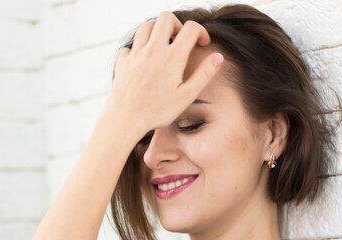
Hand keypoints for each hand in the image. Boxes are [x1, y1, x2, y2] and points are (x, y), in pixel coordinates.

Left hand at [103, 11, 223, 139]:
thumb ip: (204, 74)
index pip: (190, 28)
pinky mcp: (123, 62)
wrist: (125, 120)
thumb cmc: (157, 111)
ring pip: (145, 26)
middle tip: (180, 40)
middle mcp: (153, 50)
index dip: (201, 31)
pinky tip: (142, 61)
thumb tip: (218, 57)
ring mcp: (136, 54)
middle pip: (166, 18)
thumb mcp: (186, 96)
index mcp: (172, 57)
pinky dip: (137, 48)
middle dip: (177, 24)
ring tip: (162, 47)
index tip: (202, 44)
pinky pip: (130, 46)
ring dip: (156, 31)